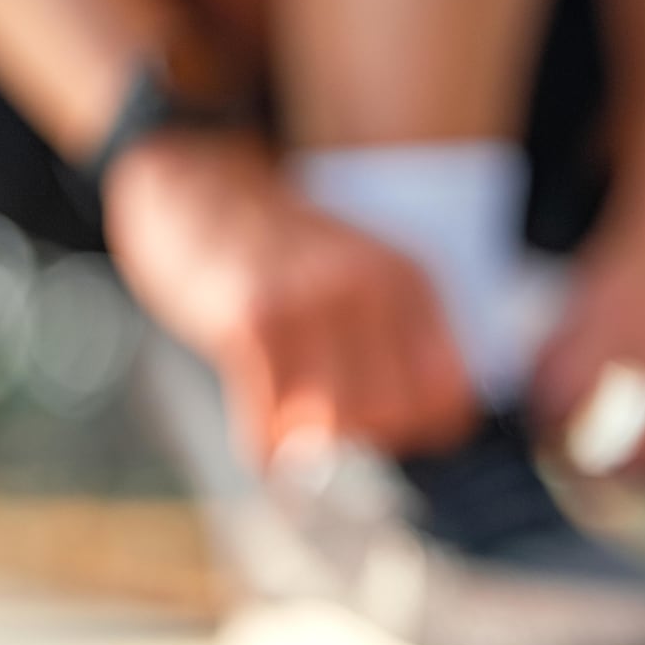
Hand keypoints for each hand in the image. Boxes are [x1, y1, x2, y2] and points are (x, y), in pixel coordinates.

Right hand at [103, 133, 474, 460]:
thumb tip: (417, 441)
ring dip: (310, 450)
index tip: (379, 425)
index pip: (448, 396)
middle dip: (360, 440)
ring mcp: (311, 299)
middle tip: (327, 426)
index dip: (416, 429)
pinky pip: (270, 429)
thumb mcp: (363, 285)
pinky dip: (263, 446)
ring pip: (337, 427)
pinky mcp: (252, 318)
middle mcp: (369, 285)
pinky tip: (259, 428)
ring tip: (293, 428)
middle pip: (393, 417)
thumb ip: (397, 351)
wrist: (197, 194)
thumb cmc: (284, 265)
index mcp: (408, 280)